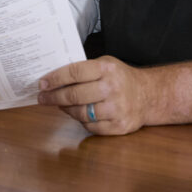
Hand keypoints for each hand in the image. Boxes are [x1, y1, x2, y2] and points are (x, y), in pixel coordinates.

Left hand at [37, 56, 151, 135]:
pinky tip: (78, 114)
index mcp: (106, 69)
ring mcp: (116, 108)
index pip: (74, 72)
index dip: (55, 79)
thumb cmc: (121, 78)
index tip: (42, 83)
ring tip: (60, 105)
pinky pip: (91, 127)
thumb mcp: (106, 64)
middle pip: (74, 95)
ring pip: (80, 113)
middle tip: (42, 98)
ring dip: (66, 110)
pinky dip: (82, 121)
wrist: (149, 95)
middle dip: (54, 97)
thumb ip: (84, 69)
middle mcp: (112, 88)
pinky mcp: (119, 126)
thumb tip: (54, 78)